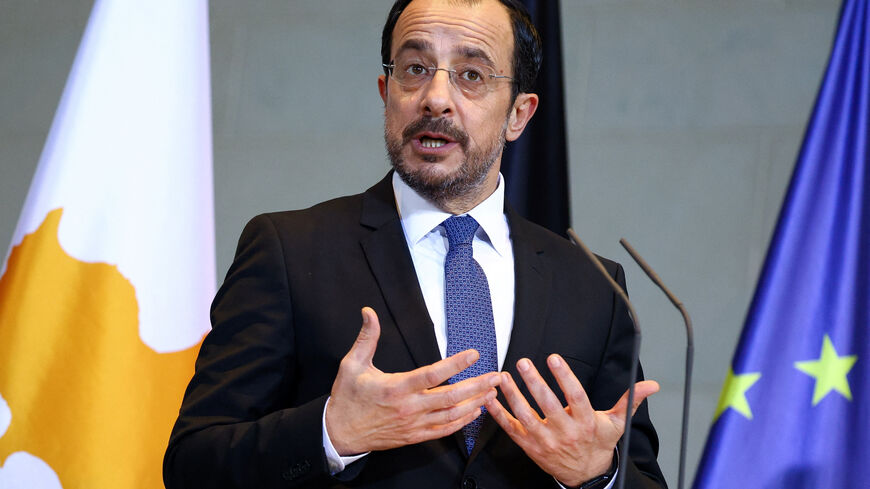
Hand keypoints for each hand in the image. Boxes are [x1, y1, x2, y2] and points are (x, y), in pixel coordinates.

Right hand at [325, 307, 501, 454]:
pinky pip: (444, 430)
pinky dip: (462, 422)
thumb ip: (366, 338)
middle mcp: (409, 407)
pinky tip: (475, 412)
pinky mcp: (414, 436)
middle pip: (450, 397)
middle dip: (477, 386)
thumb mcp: (352, 364)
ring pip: (451, 415)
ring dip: (475, 403)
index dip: (455, 364)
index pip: (432, 374)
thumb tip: (369, 312)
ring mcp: (413, 424)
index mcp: (396, 388)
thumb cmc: (347, 397)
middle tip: (496, 376)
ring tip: (492, 392)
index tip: (474, 354)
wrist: (339, 433)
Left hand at [485, 354, 658, 486]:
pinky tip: (490, 398)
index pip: (575, 396)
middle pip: (548, 405)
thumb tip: (651, 385)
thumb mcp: (617, 423)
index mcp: (586, 423)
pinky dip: (499, 414)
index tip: (555, 358)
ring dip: (512, 395)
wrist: (585, 474)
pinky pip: (511, 429)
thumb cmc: (599, 443)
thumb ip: (630, 401)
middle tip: (523, 363)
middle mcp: (565, 432)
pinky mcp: (529, 446)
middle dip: (535, 383)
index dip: (565, 377)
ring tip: (503, 376)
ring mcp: (545, 441)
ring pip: (526, 416)